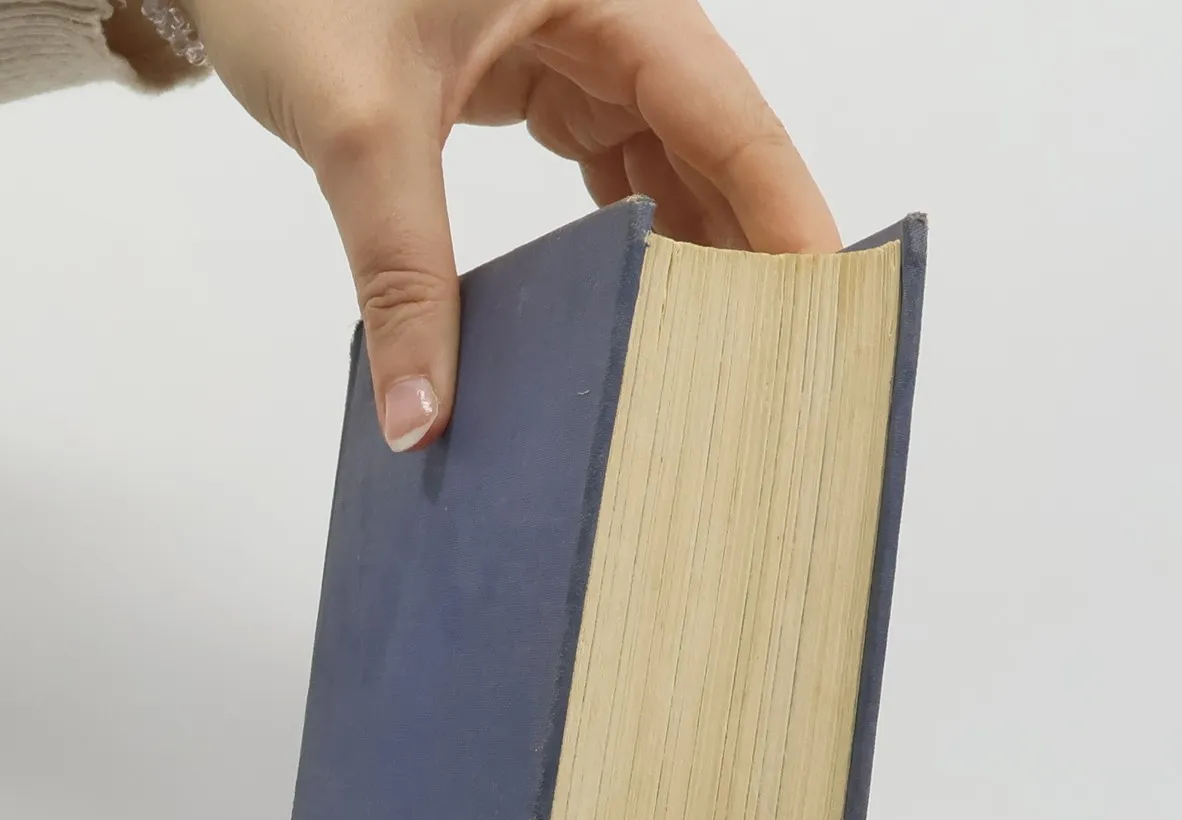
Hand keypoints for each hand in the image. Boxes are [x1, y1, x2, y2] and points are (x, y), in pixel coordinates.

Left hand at [192, 0, 839, 450]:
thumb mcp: (356, 125)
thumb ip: (400, 275)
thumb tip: (421, 417)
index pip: (731, 116)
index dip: (786, 216)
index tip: (824, 315)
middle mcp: (616, 12)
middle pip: (717, 145)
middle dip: (746, 254)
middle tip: (775, 374)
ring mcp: (583, 44)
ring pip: (671, 160)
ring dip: (690, 256)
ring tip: (716, 364)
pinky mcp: (541, 77)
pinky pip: (616, 164)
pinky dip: (628, 238)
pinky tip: (637, 313)